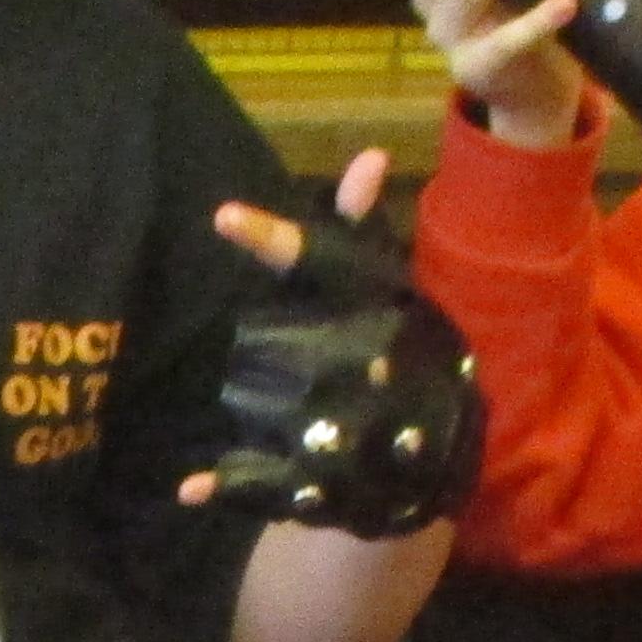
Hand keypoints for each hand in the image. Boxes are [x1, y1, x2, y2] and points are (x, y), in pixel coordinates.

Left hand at [181, 147, 480, 535]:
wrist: (449, 452)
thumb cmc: (413, 353)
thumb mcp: (392, 289)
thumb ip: (362, 229)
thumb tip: (370, 156)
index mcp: (382, 312)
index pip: (326, 265)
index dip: (277, 240)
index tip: (225, 216)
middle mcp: (364, 369)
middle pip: (269, 346)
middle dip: (266, 352)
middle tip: (290, 363)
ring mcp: (341, 433)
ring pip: (259, 407)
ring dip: (253, 407)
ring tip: (283, 408)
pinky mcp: (326, 485)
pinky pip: (261, 483)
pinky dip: (226, 486)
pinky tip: (192, 485)